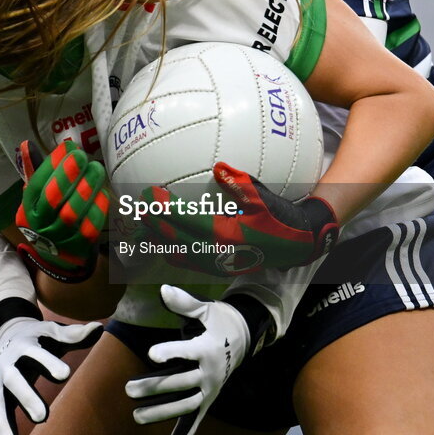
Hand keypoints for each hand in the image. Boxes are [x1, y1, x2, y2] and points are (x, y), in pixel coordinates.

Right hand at [0, 314, 102, 434]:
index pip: (38, 353)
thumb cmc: (39, 338)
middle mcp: (8, 367)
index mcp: (25, 346)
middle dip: (27, 398)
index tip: (66, 374)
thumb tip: (98, 328)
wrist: (8, 337)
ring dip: (2, 425)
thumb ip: (74, 334)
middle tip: (43, 416)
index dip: (50, 362)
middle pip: (15, 382)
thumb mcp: (54, 332)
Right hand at [15, 139, 109, 281]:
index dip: (52, 164)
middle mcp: (40, 225)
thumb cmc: (48, 215)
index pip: (36, 185)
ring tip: (96, 168)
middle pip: (52, 199)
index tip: (67, 146)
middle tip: (82, 156)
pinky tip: (102, 191)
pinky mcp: (79, 247)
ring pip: (72, 212)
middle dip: (67, 175)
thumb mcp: (37, 196)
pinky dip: (97, 207)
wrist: (57, 256)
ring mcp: (60, 238)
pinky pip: (90, 226)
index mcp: (28, 209)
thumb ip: (34, 170)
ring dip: (86, 188)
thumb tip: (26, 144)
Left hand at [124, 285, 251, 434]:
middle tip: (129, 389)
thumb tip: (163, 289)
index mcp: (207, 348)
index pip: (186, 352)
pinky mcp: (207, 402)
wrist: (243, 337)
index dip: (170, 352)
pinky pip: (194, 425)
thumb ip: (184, 303)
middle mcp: (209, 374)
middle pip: (180, 382)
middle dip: (154, 387)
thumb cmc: (217, 320)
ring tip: (136, 415)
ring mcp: (209, 391)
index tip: (151, 354)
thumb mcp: (205, 308)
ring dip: (161, 413)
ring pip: (184, 406)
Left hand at [138, 162, 338, 274]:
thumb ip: (240, 182)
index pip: (186, 220)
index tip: (150, 194)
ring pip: (179, 253)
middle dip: (154, 223)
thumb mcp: (263, 197)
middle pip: (176, 239)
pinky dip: (172, 252)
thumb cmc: (280, 217)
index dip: (165, 208)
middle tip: (137, 207)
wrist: (296, 245)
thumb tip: (218, 167)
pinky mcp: (219, 267)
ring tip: (142, 225)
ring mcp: (217, 263)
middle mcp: (217, 252)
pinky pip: (189, 262)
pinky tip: (163, 244)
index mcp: (225, 234)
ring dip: (159, 239)